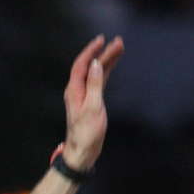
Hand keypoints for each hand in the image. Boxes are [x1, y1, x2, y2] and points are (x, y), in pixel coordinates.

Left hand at [58, 33, 123, 170]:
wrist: (82, 153)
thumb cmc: (86, 134)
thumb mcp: (92, 107)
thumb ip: (95, 84)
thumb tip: (96, 64)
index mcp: (74, 91)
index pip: (81, 65)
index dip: (91, 51)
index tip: (101, 40)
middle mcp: (77, 91)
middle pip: (90, 66)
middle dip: (103, 53)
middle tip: (118, 42)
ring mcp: (83, 96)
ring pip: (95, 73)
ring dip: (107, 60)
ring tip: (120, 48)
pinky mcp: (90, 101)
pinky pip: (98, 81)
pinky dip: (106, 72)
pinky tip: (112, 64)